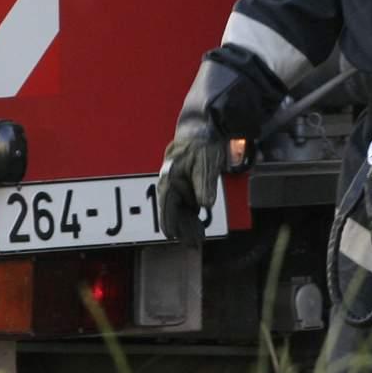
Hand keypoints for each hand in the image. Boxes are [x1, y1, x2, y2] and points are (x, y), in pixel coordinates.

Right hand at [157, 131, 224, 247]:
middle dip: (181, 228)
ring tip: (197, 239)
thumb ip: (204, 184)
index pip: (166, 205)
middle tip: (192, 244)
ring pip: (179, 210)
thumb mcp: (206, 164)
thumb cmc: (202, 144)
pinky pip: (185, 204)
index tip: (172, 237)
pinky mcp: (183, 185)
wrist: (203, 128)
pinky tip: (198, 226)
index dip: (169, 222)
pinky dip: (191, 215)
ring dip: (186, 224)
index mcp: (169, 178)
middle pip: (172, 211)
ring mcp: (176, 184)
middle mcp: (169, 183)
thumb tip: (204, 204)